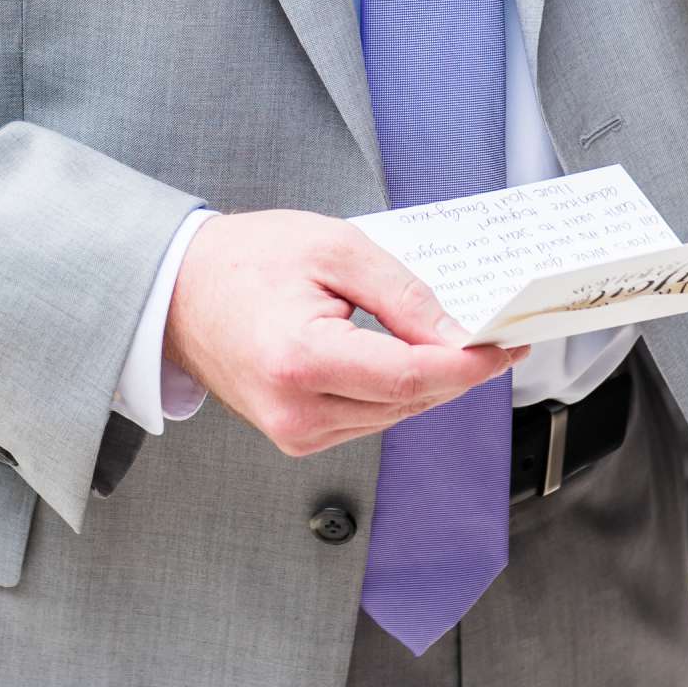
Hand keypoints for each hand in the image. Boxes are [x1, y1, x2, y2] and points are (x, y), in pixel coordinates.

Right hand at [164, 207, 530, 457]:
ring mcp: (294, 433)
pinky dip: (397, 392)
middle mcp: (297, 411)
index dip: (469, 364)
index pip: (411, 376)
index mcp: (300, 359)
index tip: (508, 345)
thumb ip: (403, 295)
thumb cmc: (248, 259)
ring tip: (454, 339)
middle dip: (459, 370)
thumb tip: (458, 337)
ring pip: (396, 415)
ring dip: (430, 381)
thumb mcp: (335, 248)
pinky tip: (407, 358)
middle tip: (498, 334)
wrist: (180, 292)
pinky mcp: (296, 438)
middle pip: (411, 401)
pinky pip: (370, 418)